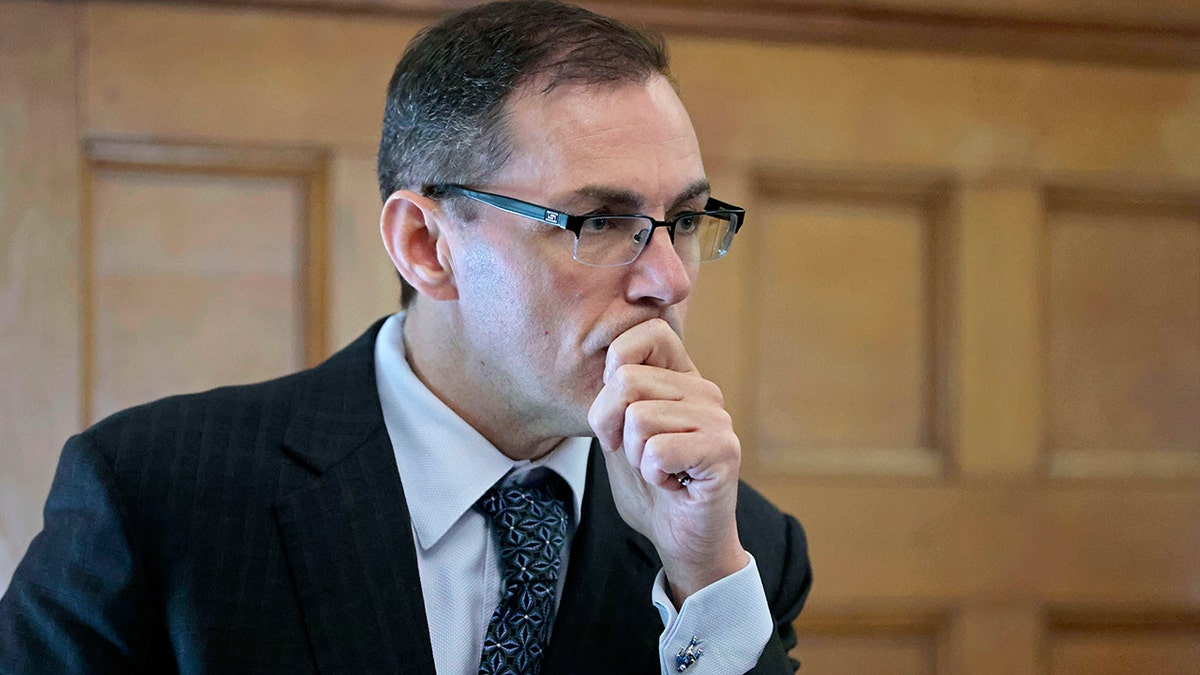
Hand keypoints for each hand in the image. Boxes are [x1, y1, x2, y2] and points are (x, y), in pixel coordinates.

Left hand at [587, 318, 748, 605]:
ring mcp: (717, 418)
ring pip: (638, 418)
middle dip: (611, 426)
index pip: (648, 331)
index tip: (616, 417)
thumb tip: (606, 366)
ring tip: (659, 470)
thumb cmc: (649, 488)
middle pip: (626, 379)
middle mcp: (703, 390)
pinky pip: (658, 450)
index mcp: (679, 377)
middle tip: (635, 456)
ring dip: (635, 457)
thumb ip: (613, 397)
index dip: (613, 370)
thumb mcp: (619, 435)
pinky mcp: (723, 450)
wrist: (681, 541)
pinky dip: (654, 475)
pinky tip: (674, 484)